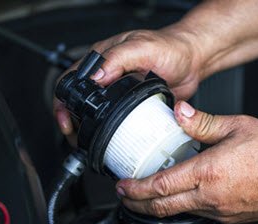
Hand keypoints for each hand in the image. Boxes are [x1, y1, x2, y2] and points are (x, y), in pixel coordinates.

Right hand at [54, 26, 201, 134]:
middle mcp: (109, 76)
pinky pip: (120, 121)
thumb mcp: (142, 48)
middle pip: (80, 101)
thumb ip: (118, 58)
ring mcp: (121, 92)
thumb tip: (96, 76)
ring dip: (91, 128)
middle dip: (73, 120)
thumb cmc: (170, 47)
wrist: (193, 61)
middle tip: (76, 135)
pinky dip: (115, 131)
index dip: (63, 100)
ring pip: (98, 113)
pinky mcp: (135, 106)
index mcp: (103, 59)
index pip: (73, 80)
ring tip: (90, 142)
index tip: (66, 117)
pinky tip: (115, 138)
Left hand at [116, 101, 257, 223]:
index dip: (136, 188)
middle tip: (125, 196)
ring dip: (159, 207)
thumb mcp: (236, 126)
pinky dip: (183, 207)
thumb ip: (202, 121)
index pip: (161, 186)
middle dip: (138, 204)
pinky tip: (183, 196)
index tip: (123, 185)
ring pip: (180, 213)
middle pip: (163, 207)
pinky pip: (199, 215)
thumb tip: (180, 112)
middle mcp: (210, 196)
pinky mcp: (229, 217)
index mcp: (208, 172)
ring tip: (148, 196)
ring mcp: (219, 211)